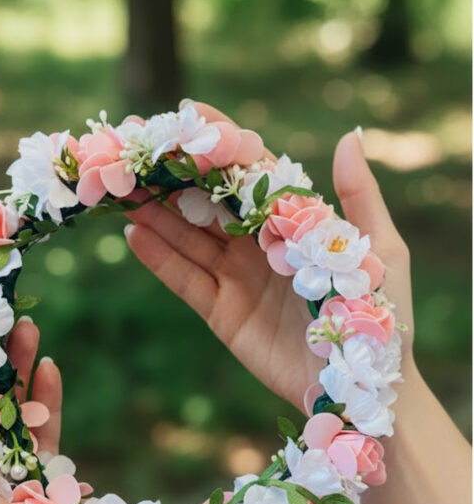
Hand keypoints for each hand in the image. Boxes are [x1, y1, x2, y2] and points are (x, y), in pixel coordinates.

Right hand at [125, 101, 415, 411]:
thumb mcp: (380, 253)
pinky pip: (185, 280)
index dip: (218, 144)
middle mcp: (259, 244)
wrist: (361, 389)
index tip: (184, 114)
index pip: (249, 174)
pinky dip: (159, 258)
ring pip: (188, 236)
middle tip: (132, 146)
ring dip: (155, 212)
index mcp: (294, 222)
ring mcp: (237, 278)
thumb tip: (347, 138)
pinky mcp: (222, 313)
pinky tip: (134, 234)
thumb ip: (359, 198)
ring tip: (121, 186)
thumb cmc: (382, 320)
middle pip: (207, 201)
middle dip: (171, 173)